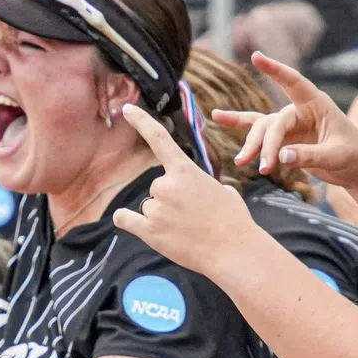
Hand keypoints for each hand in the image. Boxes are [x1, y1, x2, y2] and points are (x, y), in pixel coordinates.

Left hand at [107, 104, 265, 272]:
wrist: (232, 249)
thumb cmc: (232, 221)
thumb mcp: (223, 191)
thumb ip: (204, 186)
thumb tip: (205, 193)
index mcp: (185, 170)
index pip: (159, 138)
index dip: (141, 121)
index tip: (127, 109)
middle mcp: (166, 184)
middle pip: (157, 189)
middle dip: (170, 201)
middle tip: (192, 216)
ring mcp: (156, 207)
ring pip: (149, 207)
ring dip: (161, 218)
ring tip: (184, 230)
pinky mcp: (148, 230)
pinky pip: (125, 219)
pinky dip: (127, 221)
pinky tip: (139, 226)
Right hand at [220, 53, 357, 189]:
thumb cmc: (354, 156)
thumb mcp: (337, 156)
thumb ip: (309, 156)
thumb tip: (280, 157)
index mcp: (317, 104)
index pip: (294, 82)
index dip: (275, 70)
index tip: (256, 57)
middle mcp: (300, 109)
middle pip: (272, 122)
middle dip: (265, 144)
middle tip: (263, 167)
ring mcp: (289, 123)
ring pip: (262, 130)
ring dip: (252, 146)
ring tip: (240, 162)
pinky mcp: (283, 137)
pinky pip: (257, 130)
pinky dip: (238, 124)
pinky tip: (217, 117)